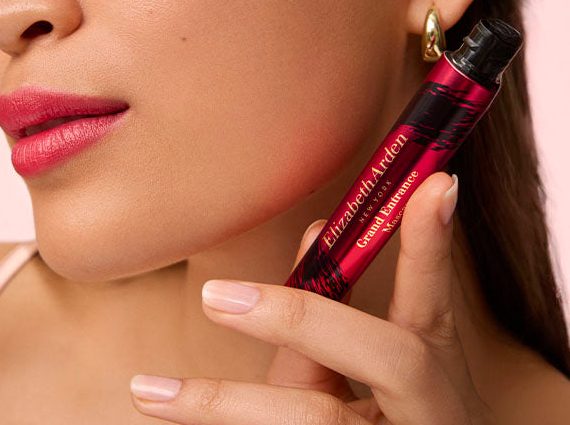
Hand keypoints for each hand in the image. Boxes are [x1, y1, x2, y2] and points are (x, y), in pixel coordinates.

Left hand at [129, 171, 495, 423]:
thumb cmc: (375, 421)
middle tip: (212, 296)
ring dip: (222, 403)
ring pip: (314, 422)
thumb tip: (318, 233)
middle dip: (300, 318)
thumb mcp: (364, 370)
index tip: (435, 181)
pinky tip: (160, 413)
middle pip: (389, 359)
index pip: (432, 296)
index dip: (433, 244)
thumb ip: (332, 311)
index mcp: (432, 372)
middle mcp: (430, 412)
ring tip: (146, 389)